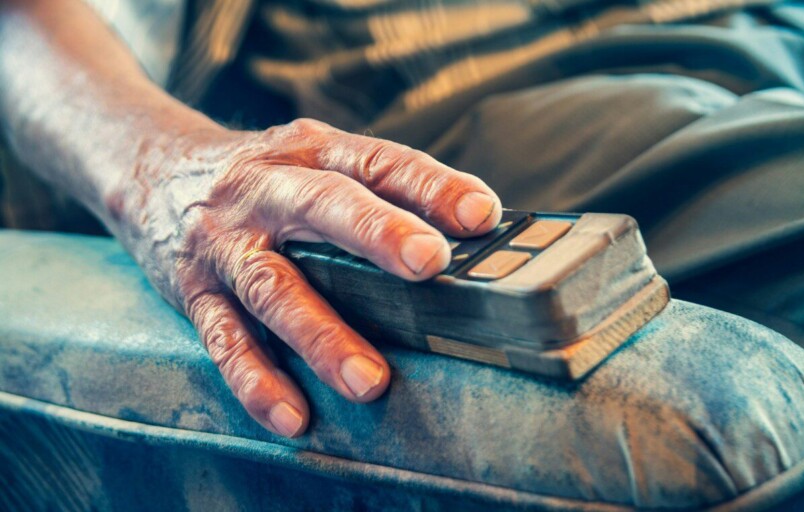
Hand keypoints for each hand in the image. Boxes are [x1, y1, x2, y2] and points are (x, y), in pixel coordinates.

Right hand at [111, 118, 501, 436]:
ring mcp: (225, 242)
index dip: (430, 185)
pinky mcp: (193, 289)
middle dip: (376, 233)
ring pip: (273, 286)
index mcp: (308, 151)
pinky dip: (256, 379)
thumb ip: (374, 188)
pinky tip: (292, 414)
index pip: (377, 160)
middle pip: (322, 205)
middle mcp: (264, 189)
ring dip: (320, 333)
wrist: (151, 168)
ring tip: (368, 380)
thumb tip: (466, 233)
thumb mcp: (311, 157)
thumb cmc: (259, 174)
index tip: (481, 216)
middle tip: (429, 264)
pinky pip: (224, 339)